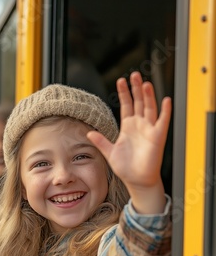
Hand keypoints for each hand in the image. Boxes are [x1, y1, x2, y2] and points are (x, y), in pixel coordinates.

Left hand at [87, 72, 171, 212]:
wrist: (137, 180)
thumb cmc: (126, 168)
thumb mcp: (110, 152)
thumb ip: (101, 141)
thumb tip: (89, 132)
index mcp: (128, 127)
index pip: (126, 105)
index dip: (124, 93)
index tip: (121, 80)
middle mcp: (139, 125)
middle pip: (139, 102)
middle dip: (136, 88)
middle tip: (134, 74)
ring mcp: (149, 130)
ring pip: (150, 108)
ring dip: (148, 95)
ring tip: (145, 83)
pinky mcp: (158, 137)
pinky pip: (163, 121)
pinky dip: (165, 111)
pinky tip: (165, 100)